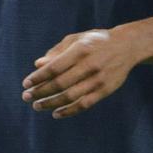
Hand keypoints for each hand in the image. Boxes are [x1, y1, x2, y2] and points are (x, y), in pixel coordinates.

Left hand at [21, 29, 139, 118]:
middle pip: (60, 83)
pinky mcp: (106, 90)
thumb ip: (56, 52)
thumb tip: (38, 65)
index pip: (55, 67)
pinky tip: (56, 113)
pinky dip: (69, 111)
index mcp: (80, 50)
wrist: (127, 46)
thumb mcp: (76, 39)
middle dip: (40, 92)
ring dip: (51, 103)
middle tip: (26, 97)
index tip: (25, 83)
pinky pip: (85, 104)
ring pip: (71, 96)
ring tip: (37, 106)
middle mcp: (90, 65)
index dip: (38, 77)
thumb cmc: (95, 41)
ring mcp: (99, 79)